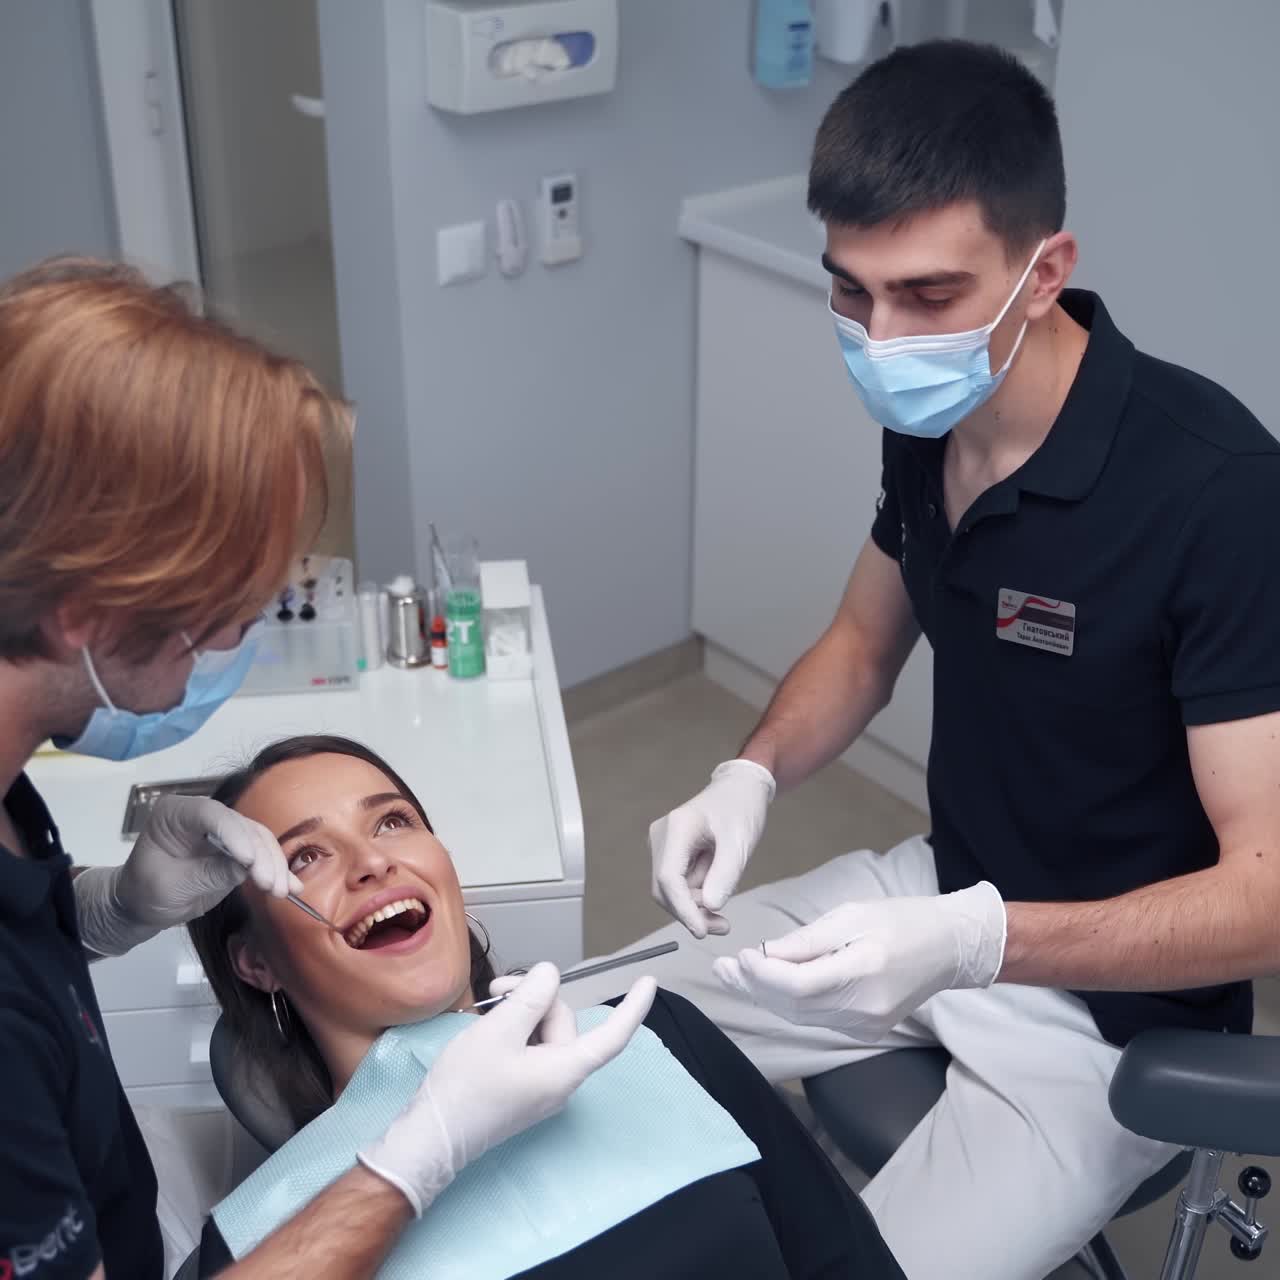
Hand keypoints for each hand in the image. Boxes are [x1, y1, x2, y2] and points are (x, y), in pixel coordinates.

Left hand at [74, 796, 299, 956]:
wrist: (140, 907)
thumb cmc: (144, 892)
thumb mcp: (170, 886)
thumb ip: (208, 874)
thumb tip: (246, 868)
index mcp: (176, 813)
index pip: (210, 815)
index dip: (234, 835)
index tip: (249, 862)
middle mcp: (204, 815)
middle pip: (242, 827)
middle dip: (260, 856)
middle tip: (269, 884)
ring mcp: (223, 831)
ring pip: (258, 839)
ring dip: (273, 865)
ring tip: (281, 891)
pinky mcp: (238, 849)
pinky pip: (261, 854)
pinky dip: (276, 871)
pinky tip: (291, 887)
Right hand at [357, 963, 656, 1215]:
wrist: (430, 1138)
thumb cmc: (466, 1086)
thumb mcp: (499, 1031)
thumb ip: (530, 997)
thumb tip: (551, 974)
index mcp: (564, 1069)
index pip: (612, 1036)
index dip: (633, 1008)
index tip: (649, 982)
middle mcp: (560, 1080)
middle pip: (561, 1022)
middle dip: (533, 998)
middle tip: (497, 989)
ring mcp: (540, 1088)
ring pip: (542, 1032)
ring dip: (518, 1013)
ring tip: (485, 1011)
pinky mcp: (522, 1091)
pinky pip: (528, 1050)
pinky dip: (511, 1032)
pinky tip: (484, 1030)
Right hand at [650, 760, 775, 937]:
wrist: (741, 789)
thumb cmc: (741, 808)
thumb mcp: (739, 843)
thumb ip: (725, 875)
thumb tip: (709, 907)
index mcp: (676, 828)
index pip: (669, 878)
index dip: (683, 909)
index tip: (702, 932)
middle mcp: (661, 837)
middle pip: (665, 888)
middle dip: (691, 912)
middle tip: (723, 926)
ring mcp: (663, 845)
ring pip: (671, 891)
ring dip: (696, 906)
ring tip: (725, 906)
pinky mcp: (671, 853)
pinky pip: (679, 884)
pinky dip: (697, 896)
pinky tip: (717, 888)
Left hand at [712, 883, 1005, 1041]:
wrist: (949, 948)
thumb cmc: (903, 921)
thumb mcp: (852, 915)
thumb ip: (807, 941)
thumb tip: (766, 955)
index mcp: (864, 973)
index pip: (799, 987)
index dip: (763, 975)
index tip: (739, 955)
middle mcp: (865, 1010)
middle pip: (794, 1007)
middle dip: (754, 987)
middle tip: (721, 968)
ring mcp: (866, 1025)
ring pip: (801, 1016)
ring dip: (765, 996)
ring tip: (734, 975)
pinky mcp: (865, 1029)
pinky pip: (816, 1018)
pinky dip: (789, 1002)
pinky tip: (768, 984)